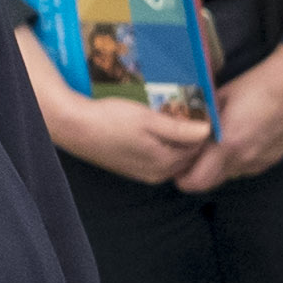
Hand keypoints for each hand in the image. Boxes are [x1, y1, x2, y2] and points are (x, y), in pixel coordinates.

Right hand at [40, 85, 213, 187]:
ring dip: (173, 140)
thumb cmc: (110, 120)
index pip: (197, 147)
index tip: (200, 108)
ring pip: (170, 156)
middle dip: (189, 136)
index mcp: (165, 163)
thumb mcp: (149, 120)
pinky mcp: (129, 168)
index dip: (201, 127)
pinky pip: (155, 158)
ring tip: (168, 118)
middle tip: (186, 111)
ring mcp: (141, 173)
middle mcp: (156, 174)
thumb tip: (209, 131)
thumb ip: (180, 129)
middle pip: (185, 155)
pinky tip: (150, 129)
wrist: (73, 128)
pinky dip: (159, 145)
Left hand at [173, 46, 282, 191]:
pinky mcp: (274, 159)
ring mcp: (260, 161)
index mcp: (226, 145)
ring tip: (217, 146)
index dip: (181, 177)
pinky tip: (240, 141)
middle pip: (210, 184)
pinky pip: (247, 168)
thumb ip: (199, 121)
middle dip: (197, 174)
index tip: (177, 165)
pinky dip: (237, 161)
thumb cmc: (253, 86)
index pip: (195, 182)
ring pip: (229, 176)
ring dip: (219, 167)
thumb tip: (181, 130)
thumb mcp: (217, 100)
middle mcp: (244, 159)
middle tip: (193, 157)